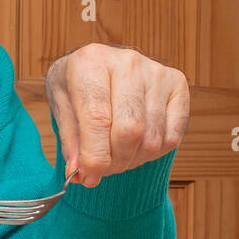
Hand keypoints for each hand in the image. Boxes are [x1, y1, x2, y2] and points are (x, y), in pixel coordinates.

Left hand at [44, 43, 188, 187]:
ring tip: (116, 156)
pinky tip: (136, 146)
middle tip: (102, 169)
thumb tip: (79, 173)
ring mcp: (156, 72)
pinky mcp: (177, 84)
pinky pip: (172, 136)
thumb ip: (70, 142)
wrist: (98, 65)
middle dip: (114, 162)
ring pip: (152, 139)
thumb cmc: (76, 86)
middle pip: (130, 130)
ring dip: (132, 160)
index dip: (94, 155)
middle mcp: (127, 62)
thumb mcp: (61, 108)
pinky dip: (153, 153)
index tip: (87, 176)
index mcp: (91, 62)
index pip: (97, 118)